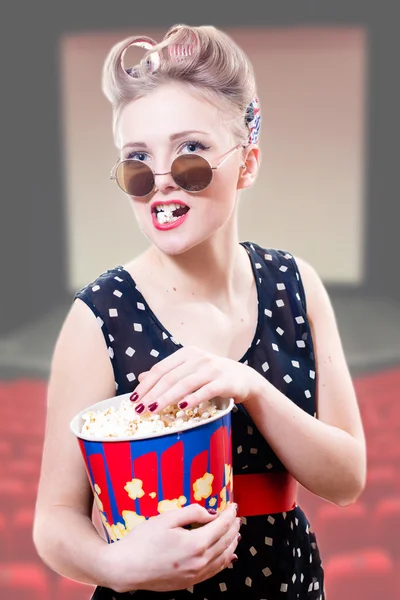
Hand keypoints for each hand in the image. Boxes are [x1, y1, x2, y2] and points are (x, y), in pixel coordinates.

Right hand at [106, 502, 240, 592]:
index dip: (230, 514)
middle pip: (226, 542)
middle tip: (236, 517)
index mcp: (196, 543)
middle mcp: (200, 562)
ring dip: (232, 544)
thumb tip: (211, 513)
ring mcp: (195, 575)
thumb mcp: (168, 518)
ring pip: (223, 559)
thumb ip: (192, 512)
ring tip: (235, 533)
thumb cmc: (143, 540)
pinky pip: (214, 571)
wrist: (126, 568)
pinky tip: (228, 556)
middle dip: (233, 527)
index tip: (234, 505)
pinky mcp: (189, 582)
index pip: (222, 526)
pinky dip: (225, 561)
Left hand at [131, 345, 263, 412]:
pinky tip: (182, 408)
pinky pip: (205, 391)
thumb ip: (168, 373)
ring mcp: (212, 368)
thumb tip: (142, 378)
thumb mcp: (189, 371)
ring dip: (166, 398)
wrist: (245, 378)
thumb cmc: (212, 376)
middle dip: (152, 394)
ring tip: (153, 410)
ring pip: (184, 384)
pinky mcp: (224, 381)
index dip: (146, 384)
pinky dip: (193, 399)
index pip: (161, 368)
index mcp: (186, 353)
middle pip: (170, 377)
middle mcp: (198, 358)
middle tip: (139, 409)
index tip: (134, 399)